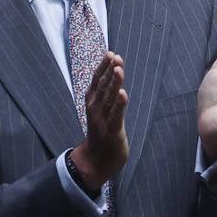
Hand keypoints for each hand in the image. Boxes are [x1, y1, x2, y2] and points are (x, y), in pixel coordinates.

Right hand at [71, 52, 128, 189]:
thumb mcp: (102, 112)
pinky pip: (116, 116)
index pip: (97, 81)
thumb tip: (112, 78)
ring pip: (109, 99)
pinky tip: (123, 94)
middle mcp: (95, 109)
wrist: (94, 162)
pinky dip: (119, 105)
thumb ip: (106, 97)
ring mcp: (102, 120)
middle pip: (102, 86)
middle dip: (109, 71)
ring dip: (114, 83)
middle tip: (115, 56)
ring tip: (119, 69)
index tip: (111, 54)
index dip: (103, 67)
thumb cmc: (101, 134)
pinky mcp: (112, 132)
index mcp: (93, 103)